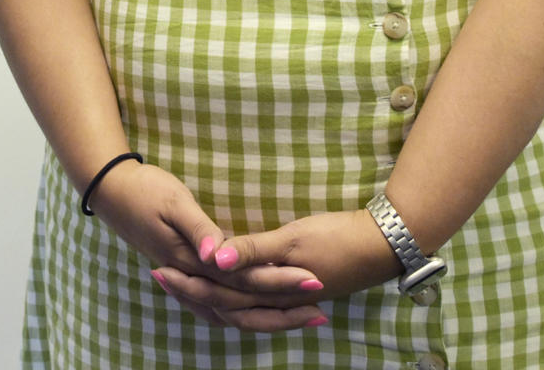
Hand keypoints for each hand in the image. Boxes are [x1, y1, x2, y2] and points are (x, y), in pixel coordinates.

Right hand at [85, 162, 321, 326]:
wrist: (111, 192)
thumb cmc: (144, 190)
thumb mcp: (173, 201)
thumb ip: (198, 228)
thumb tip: (218, 254)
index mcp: (192, 261)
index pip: (244, 280)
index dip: (280, 282)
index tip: (313, 281)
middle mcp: (192, 279)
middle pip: (243, 306)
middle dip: (284, 310)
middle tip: (322, 314)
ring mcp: (188, 281)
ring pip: (232, 314)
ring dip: (268, 318)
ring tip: (303, 319)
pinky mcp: (187, 276)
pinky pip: (218, 307)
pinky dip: (243, 315)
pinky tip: (260, 315)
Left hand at [153, 209, 403, 330]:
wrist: (383, 243)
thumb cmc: (339, 238)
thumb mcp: (293, 240)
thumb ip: (253, 250)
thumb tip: (214, 260)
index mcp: (270, 290)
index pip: (220, 294)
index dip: (188, 284)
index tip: (159, 270)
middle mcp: (275, 299)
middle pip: (226, 304)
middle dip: (193, 293)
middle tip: (159, 276)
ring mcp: (288, 297)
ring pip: (241, 306)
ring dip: (212, 298)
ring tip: (185, 285)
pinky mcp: (297, 288)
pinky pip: (257, 300)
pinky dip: (237, 297)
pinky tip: (231, 289)